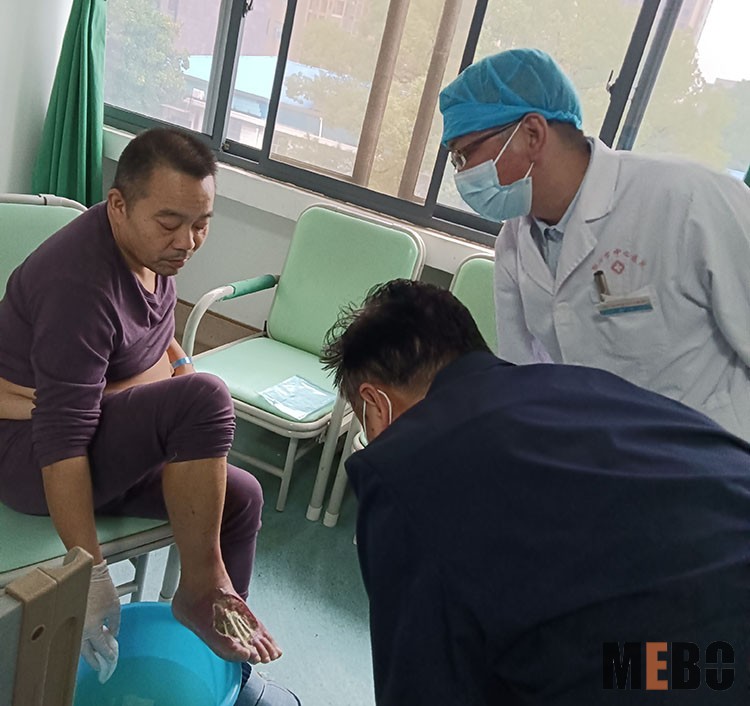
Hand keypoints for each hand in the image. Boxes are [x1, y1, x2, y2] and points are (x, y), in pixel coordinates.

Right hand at [80, 560, 119, 682]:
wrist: (87, 574)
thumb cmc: (103, 587)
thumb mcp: (115, 606)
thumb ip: (114, 624)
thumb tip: (112, 635)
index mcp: (92, 627)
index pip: (100, 647)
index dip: (107, 654)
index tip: (111, 659)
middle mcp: (80, 629)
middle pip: (87, 652)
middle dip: (94, 660)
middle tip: (100, 667)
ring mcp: (73, 625)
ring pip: (79, 646)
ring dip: (87, 653)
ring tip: (94, 658)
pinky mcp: (70, 619)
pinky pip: (76, 636)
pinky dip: (82, 642)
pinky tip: (88, 644)